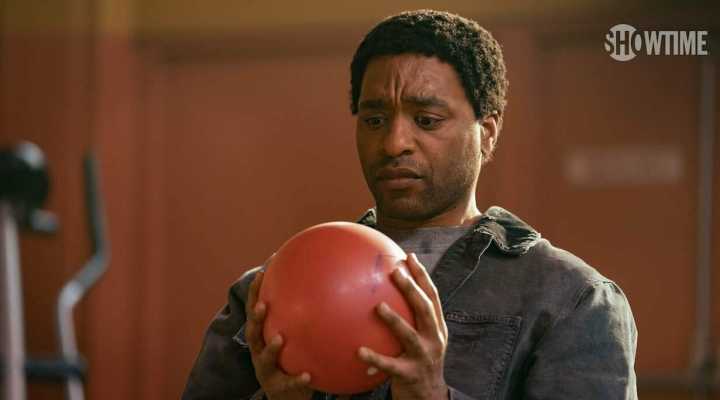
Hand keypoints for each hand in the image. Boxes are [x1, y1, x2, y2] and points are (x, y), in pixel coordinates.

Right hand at [245, 270, 312, 399]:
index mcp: (262, 337)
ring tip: (279, 339)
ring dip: (271, 348)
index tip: (262, 273)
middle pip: (252, 333)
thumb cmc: (291, 359)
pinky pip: (288, 382)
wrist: (286, 395)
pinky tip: (307, 375)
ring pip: (264, 358)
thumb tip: (321, 286)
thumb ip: (300, 317)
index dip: (254, 293)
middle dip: (255, 318)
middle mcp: (259, 351)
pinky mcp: (278, 387)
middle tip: (262, 305)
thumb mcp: (292, 337)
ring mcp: (266, 370)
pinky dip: (296, 379)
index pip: (255, 311)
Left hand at [357, 253, 448, 399]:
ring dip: (395, 319)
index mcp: (437, 327)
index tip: (409, 257)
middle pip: (425, 309)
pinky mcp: (410, 374)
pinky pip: (389, 365)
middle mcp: (434, 339)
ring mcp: (424, 357)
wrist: (429, 396)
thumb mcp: (422, 339)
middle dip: (412, 289)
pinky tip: (359, 351)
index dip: (423, 276)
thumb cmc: (418, 361)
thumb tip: (382, 293)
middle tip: (396, 272)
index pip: (432, 296)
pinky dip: (375, 358)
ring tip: (378, 306)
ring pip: (409, 335)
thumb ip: (411, 319)